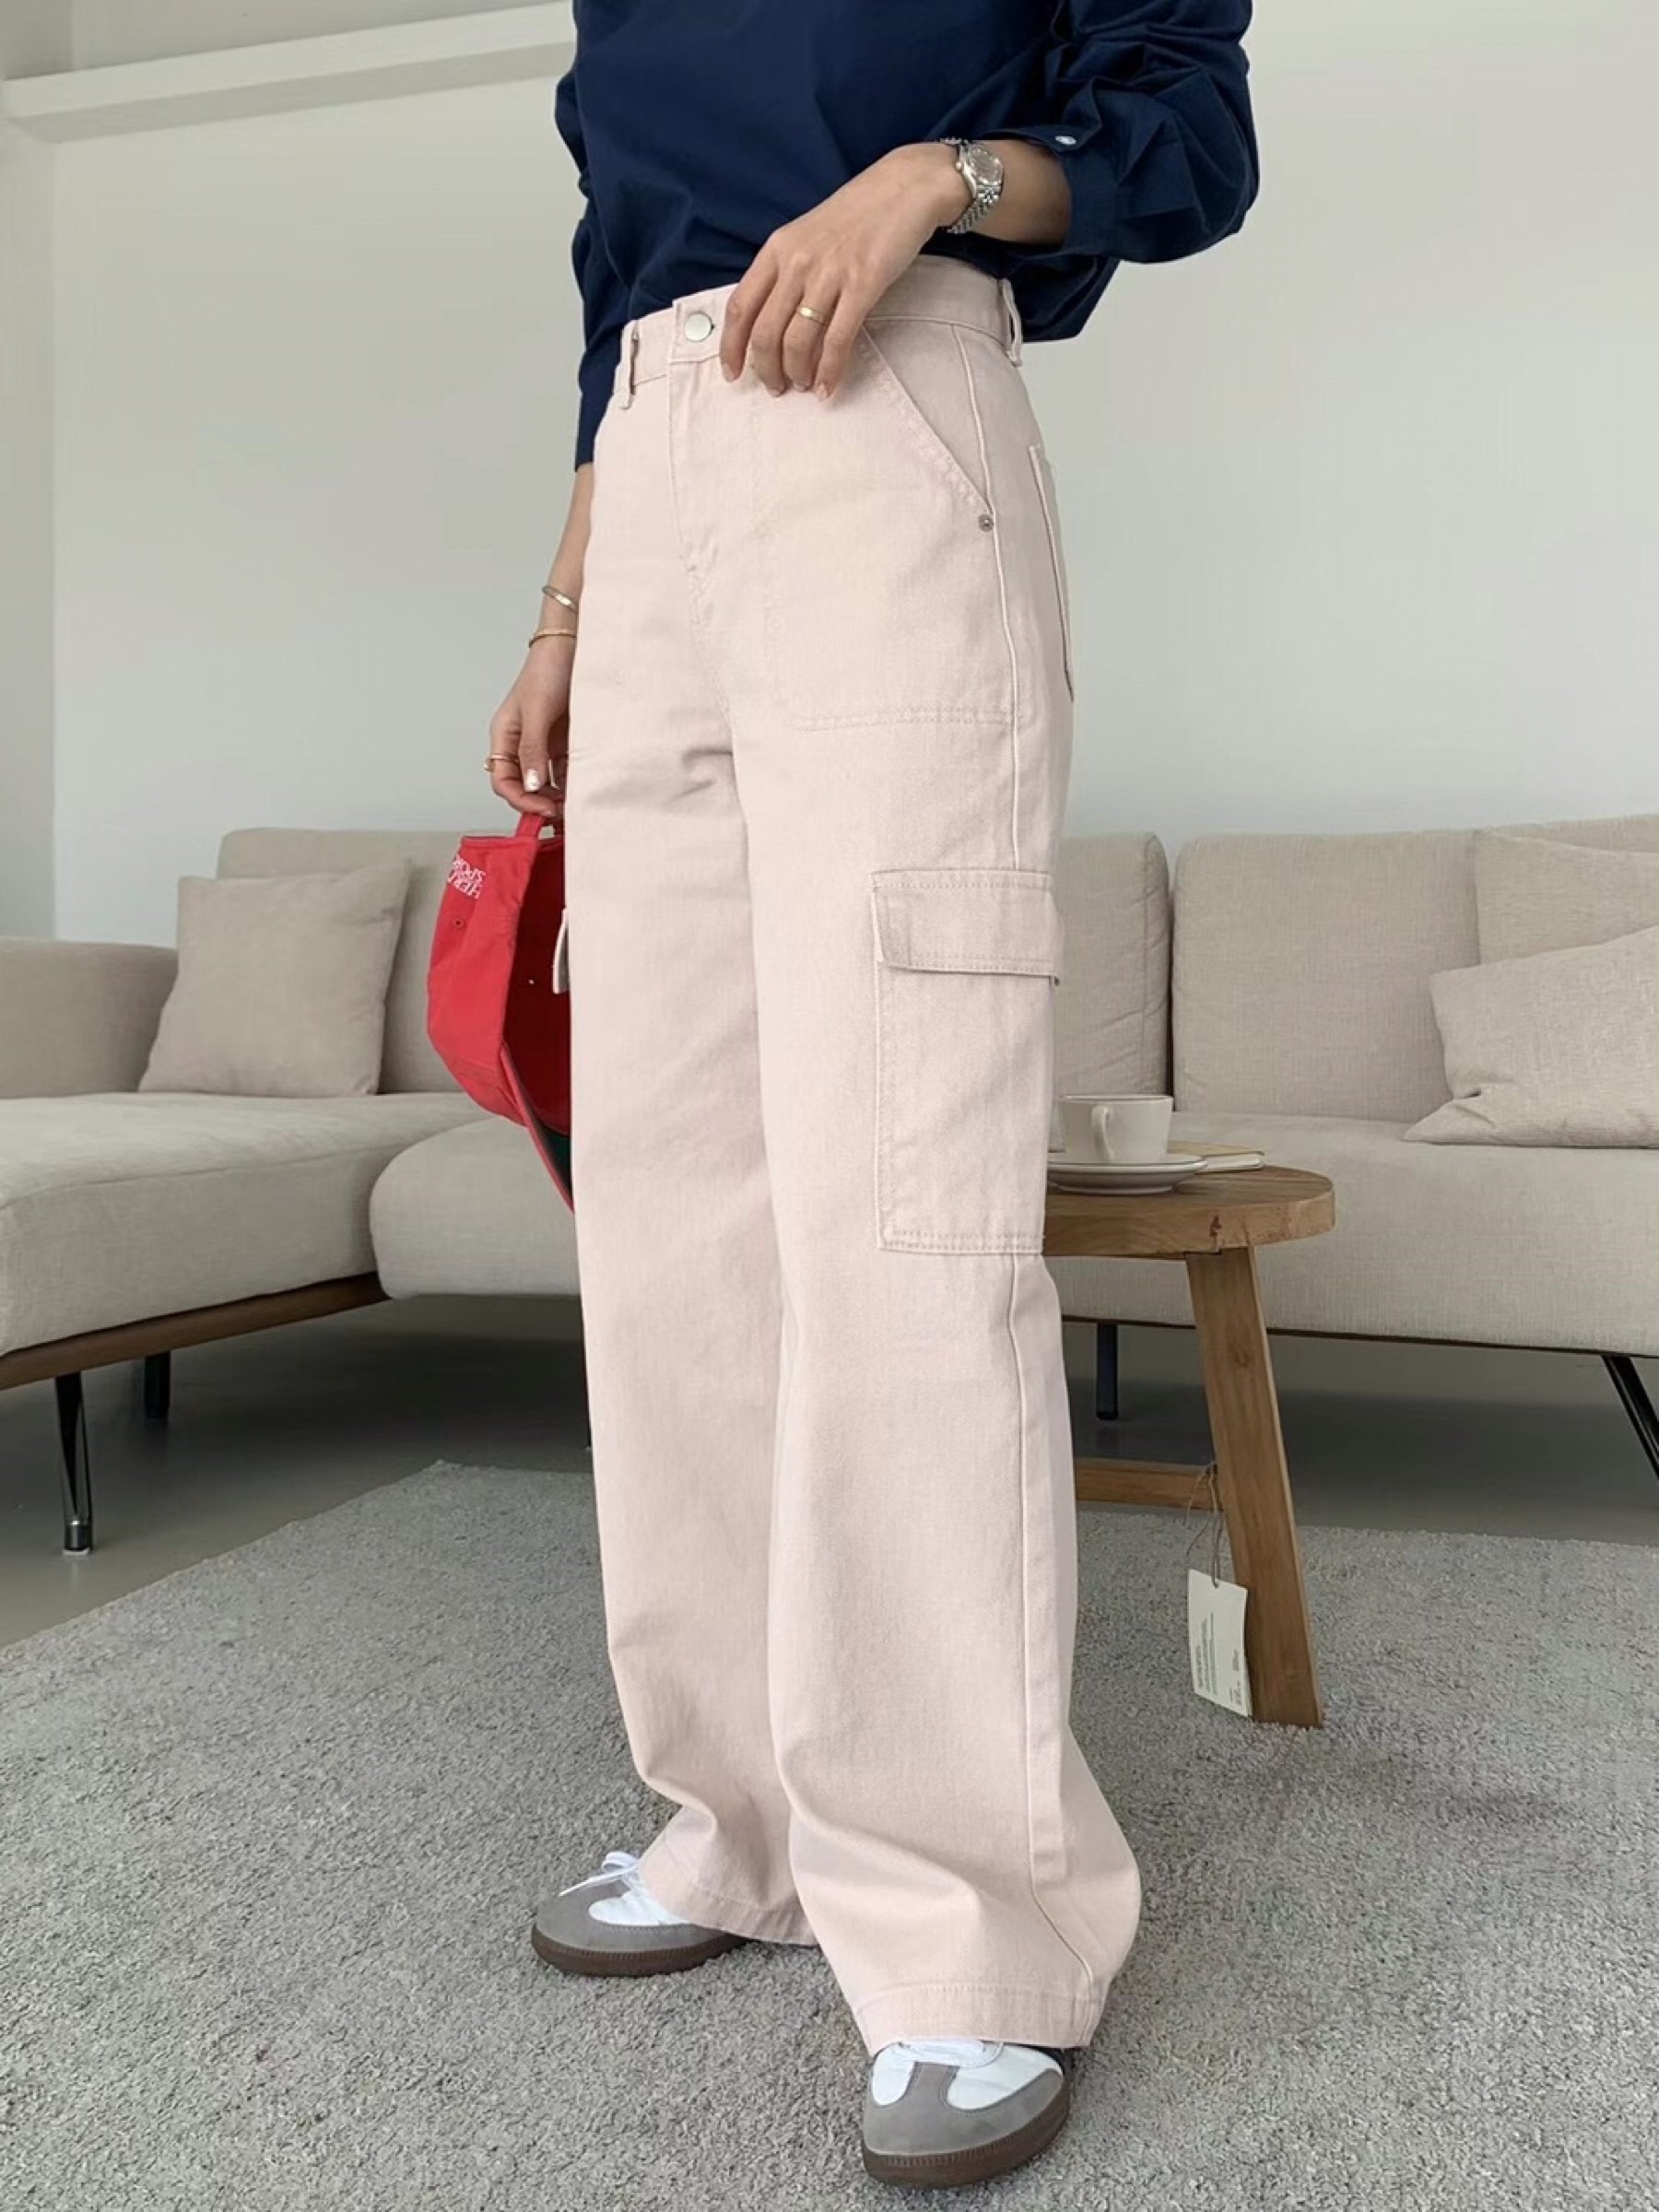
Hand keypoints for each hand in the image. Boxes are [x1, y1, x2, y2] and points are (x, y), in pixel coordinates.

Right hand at [487, 636, 571, 823]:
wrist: (577, 643)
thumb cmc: (549, 668)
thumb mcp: (537, 710)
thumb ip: (533, 749)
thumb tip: (532, 786)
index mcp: (506, 735)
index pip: (504, 780)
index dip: (521, 800)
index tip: (544, 809)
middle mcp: (523, 743)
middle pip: (525, 786)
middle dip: (540, 803)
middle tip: (564, 815)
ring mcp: (546, 743)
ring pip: (548, 782)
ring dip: (559, 797)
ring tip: (577, 807)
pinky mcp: (568, 741)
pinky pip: (568, 770)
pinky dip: (574, 783)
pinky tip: (586, 789)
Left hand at [718, 142, 966, 399]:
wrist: (904, 187)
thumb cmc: (857, 215)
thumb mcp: (807, 236)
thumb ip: (786, 272)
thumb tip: (773, 319)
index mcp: (777, 249)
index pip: (740, 306)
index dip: (731, 347)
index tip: (731, 374)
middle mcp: (797, 262)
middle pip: (765, 332)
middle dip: (766, 370)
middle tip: (776, 388)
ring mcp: (829, 273)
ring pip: (797, 340)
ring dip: (797, 373)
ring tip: (803, 386)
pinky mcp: (862, 285)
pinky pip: (837, 339)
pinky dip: (829, 371)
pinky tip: (827, 387)